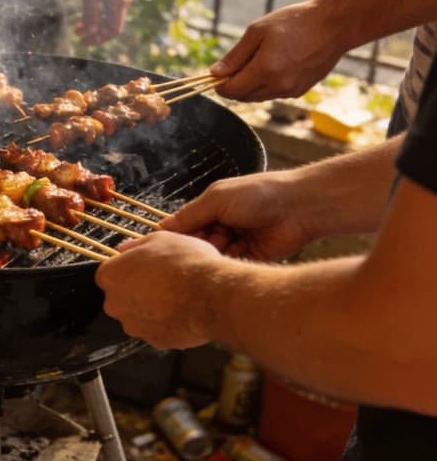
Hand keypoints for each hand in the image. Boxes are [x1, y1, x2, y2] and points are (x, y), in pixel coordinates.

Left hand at [75, 0, 131, 45]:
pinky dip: (96, 16)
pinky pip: (107, 10)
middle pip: (112, 26)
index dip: (99, 39)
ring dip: (94, 25)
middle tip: (78, 35)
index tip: (84, 41)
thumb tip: (91, 32)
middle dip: (95, 33)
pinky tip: (83, 16)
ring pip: (108, 18)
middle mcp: (123, 1)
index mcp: (120, 2)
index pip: (114, 30)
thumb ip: (91, 14)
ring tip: (78, 27)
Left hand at [95, 231, 223, 348]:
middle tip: (162, 280)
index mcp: (110, 276)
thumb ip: (135, 246)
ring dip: (153, 307)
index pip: (111, 273)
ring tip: (177, 295)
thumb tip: (126, 249)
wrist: (212, 295)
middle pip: (122, 296)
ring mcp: (133, 325)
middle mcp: (115, 304)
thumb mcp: (159, 238)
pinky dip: (168, 322)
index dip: (130, 269)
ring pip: (139, 315)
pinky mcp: (154, 341)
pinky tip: (183, 310)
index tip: (144, 267)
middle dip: (139, 290)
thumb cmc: (187, 265)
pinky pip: (157, 329)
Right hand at [163, 171, 314, 261]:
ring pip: (210, 257)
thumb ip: (190, 214)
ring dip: (209, 257)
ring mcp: (234, 244)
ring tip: (210, 255)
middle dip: (192, 249)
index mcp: (211, 209)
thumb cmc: (259, 194)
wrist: (299, 207)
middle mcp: (221, 227)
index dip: (174, 237)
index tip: (161, 247)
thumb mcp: (217, 198)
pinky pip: (228, 266)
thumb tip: (162, 227)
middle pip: (196, 244)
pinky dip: (222, 266)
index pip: (184, 227)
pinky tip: (219, 265)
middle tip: (188, 253)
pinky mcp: (248, 259)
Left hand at [210, 0, 346, 100]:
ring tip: (260, 60)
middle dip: (234, 85)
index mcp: (264, 71)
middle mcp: (277, 86)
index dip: (219, 85)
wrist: (335, 24)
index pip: (230, 91)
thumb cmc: (295, 22)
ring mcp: (290, 91)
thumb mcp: (258, 31)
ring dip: (251, 85)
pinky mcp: (300, 91)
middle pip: (242, 96)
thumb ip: (235, 56)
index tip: (216, 75)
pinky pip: (274, 94)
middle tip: (238, 64)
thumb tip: (215, 73)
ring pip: (258, 96)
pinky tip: (277, 64)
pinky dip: (267, 85)